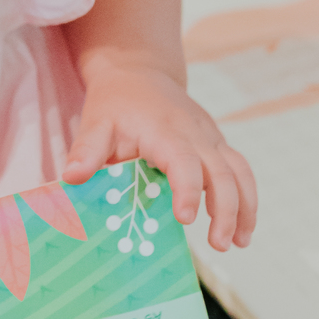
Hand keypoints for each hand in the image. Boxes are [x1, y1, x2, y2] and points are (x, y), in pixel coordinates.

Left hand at [62, 63, 255, 251]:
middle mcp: (195, 134)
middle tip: (218, 245)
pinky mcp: (217, 144)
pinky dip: (247, 198)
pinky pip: (240, 170)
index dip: (188, 190)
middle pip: (221, 171)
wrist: (138, 73)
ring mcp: (210, 138)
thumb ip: (86, 151)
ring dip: (244, 207)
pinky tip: (242, 228)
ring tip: (238, 242)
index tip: (185, 219)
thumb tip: (72, 179)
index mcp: (165, 131)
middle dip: (225, 209)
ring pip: (239, 171)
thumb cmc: (115, 103)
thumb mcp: (95, 123)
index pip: (183, 161)